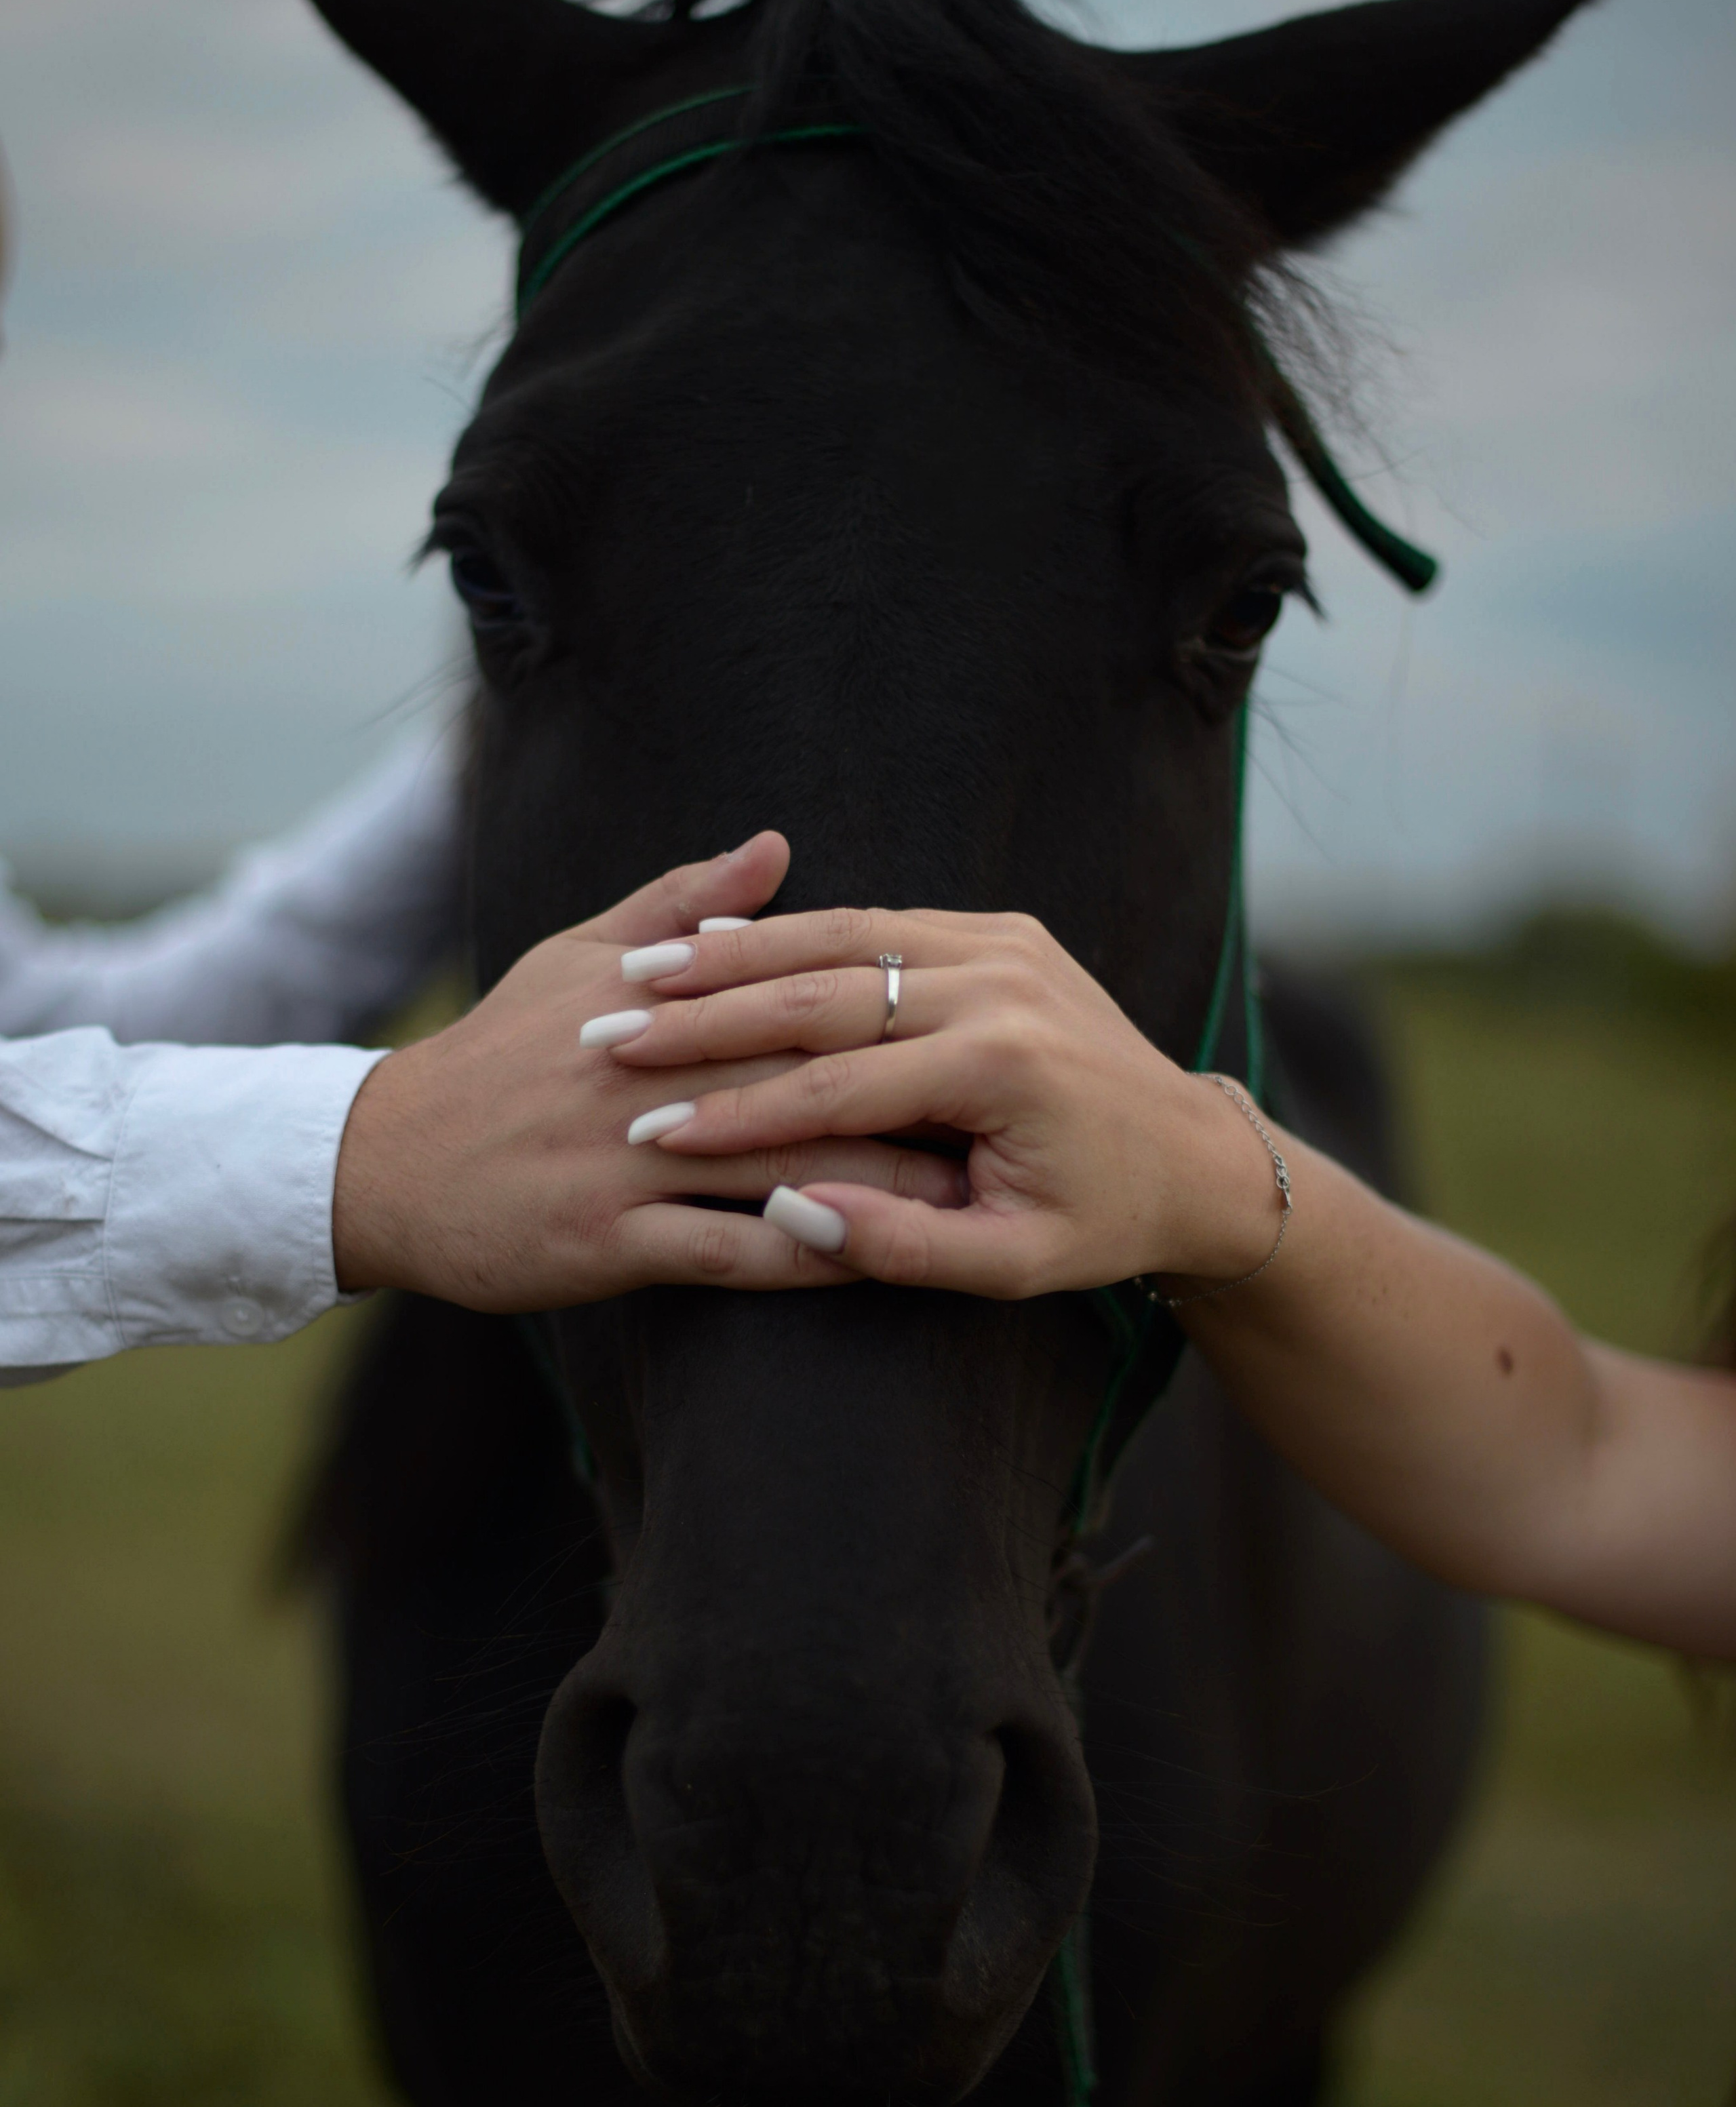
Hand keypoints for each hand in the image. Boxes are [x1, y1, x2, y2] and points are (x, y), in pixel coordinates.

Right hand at [331, 848, 964, 1309]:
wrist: (380, 1164)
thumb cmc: (493, 1057)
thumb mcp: (575, 961)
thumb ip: (681, 905)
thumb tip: (776, 845)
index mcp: (650, 997)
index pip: (794, 991)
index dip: (889, 1010)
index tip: (977, 1021)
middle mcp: (644, 1072)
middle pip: (810, 1075)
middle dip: (914, 1097)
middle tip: (1007, 1112)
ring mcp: (624, 1160)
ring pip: (781, 1165)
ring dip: (882, 1184)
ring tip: (972, 1192)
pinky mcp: (605, 1242)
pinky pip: (729, 1253)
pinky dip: (807, 1255)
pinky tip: (875, 1262)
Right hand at [590, 906, 1287, 1298]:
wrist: (1200, 1157)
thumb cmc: (1105, 1223)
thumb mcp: (1013, 1264)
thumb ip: (901, 1246)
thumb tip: (791, 1212)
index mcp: (1001, 1067)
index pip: (834, 1089)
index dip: (734, 1112)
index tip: (649, 1129)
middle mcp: (1000, 989)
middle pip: (820, 994)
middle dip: (707, 1015)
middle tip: (609, 1034)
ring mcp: (1005, 949)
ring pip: (838, 939)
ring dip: (734, 958)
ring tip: (642, 979)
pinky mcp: (1007, 932)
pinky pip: (877, 921)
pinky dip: (794, 935)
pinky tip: (724, 955)